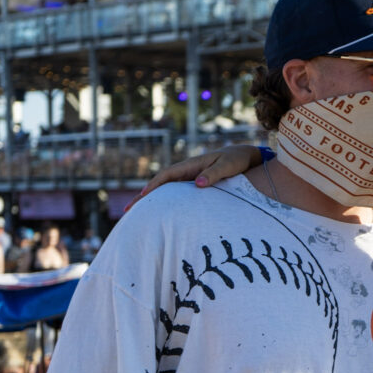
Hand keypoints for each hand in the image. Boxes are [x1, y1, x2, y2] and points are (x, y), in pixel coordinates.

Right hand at [124, 145, 262, 211]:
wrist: (245, 156)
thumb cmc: (236, 160)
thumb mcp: (227, 166)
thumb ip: (214, 174)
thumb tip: (198, 184)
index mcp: (192, 165)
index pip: (167, 175)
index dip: (154, 186)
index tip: (143, 197)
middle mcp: (187, 171)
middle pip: (161, 184)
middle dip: (144, 196)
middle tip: (128, 210)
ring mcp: (190, 177)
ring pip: (167, 190)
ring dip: (152, 201)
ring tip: (138, 216)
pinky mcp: (196, 184)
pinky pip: (176, 194)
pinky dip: (166, 202)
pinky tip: (161, 213)